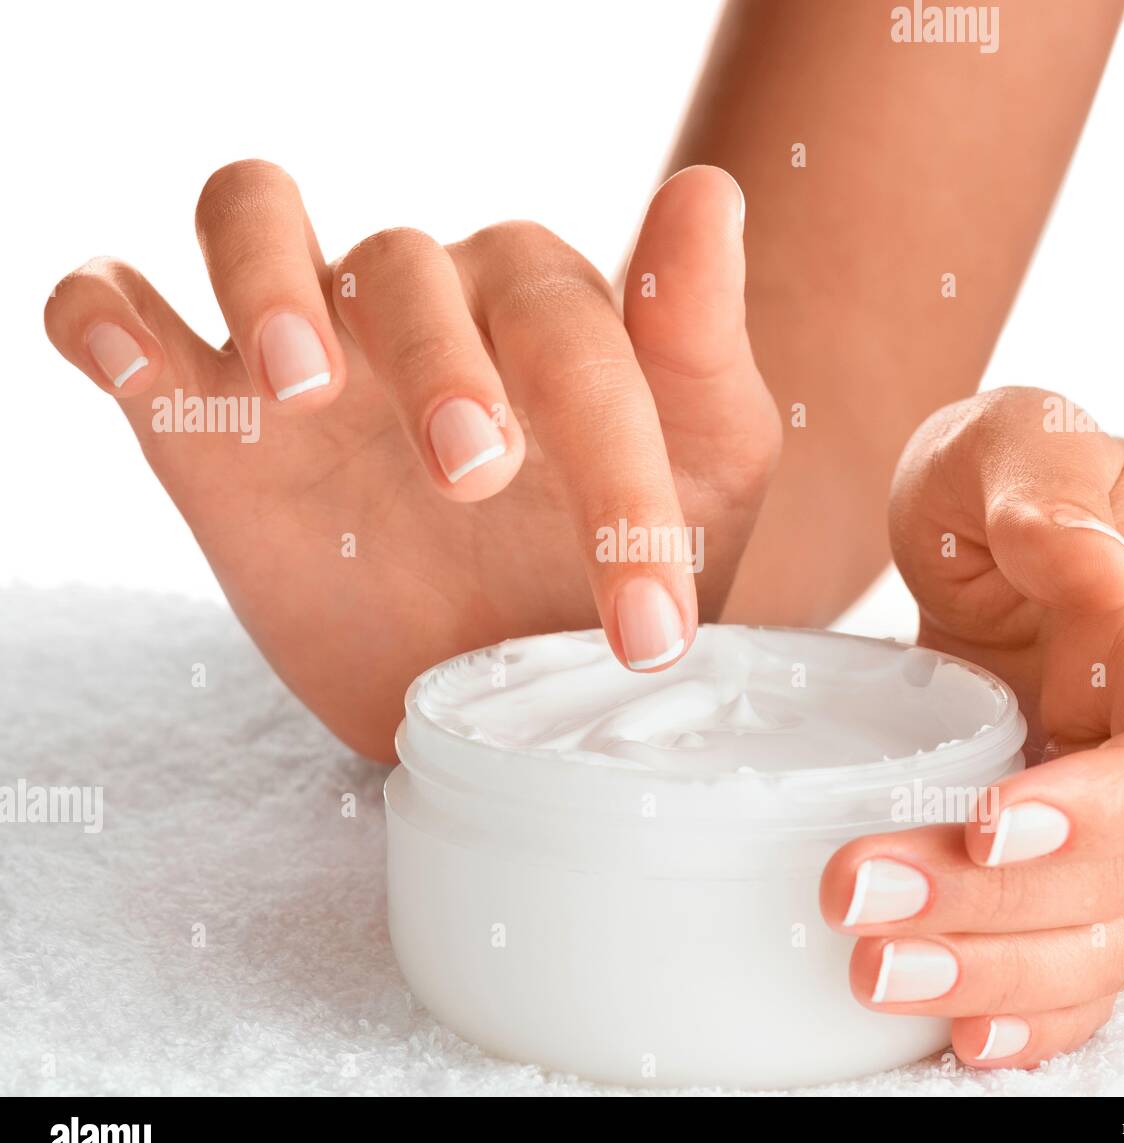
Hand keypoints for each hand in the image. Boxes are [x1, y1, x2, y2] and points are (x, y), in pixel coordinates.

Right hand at [44, 161, 779, 759]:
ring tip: (302, 387)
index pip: (570, 336)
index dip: (616, 472)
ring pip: (253, 219)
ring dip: (268, 279)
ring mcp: (308, 354)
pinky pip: (123, 306)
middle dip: (440, 366)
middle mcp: (421, 311)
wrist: (500, 662)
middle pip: (406, 269)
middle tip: (472, 475)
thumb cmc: (606, 560)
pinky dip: (106, 312)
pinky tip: (126, 357)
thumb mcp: (703, 470)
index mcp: (543, 314)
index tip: (646, 621)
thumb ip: (697, 340)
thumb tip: (708, 190)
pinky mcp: (205, 415)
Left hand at [820, 389, 1123, 1066]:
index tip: (991, 824)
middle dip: (999, 911)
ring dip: (992, 977)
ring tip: (872, 971)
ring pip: (1093, 940)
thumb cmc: (1009, 483)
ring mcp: (1098, 821)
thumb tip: (1096, 566)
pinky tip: (952, 1033)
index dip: (1107, 815)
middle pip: (1123, 880)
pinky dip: (1020, 1012)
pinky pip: (1063, 959)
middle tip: (858, 897)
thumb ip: (1046, 492)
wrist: (1003, 532)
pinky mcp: (1045, 857)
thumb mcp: (1015, 445)